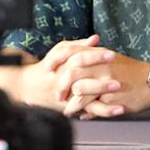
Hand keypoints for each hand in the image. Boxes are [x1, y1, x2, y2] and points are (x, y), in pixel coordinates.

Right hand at [0, 36, 115, 110]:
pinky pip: (90, 110)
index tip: (112, 55)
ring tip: (120, 91)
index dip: (95, 56)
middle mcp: (63, 81)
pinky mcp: (73, 107)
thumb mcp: (60, 53)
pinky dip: (105, 110)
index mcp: (62, 64)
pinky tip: (120, 109)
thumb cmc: (50, 68)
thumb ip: (79, 46)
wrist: (30, 88)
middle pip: (82, 78)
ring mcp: (68, 95)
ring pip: (85, 97)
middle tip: (119, 77)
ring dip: (103, 95)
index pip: (78, 58)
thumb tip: (96, 39)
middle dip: (101, 78)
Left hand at [58, 47, 149, 119]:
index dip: (56, 60)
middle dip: (61, 87)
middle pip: (72, 73)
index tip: (47, 69)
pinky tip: (82, 116)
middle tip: (58, 97)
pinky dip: (85, 112)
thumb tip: (74, 62)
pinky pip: (92, 106)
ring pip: (80, 91)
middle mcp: (101, 65)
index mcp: (100, 54)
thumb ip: (93, 59)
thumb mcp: (112, 59)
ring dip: (71, 104)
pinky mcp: (111, 98)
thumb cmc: (132, 72)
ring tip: (68, 111)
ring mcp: (106, 82)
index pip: (71, 52)